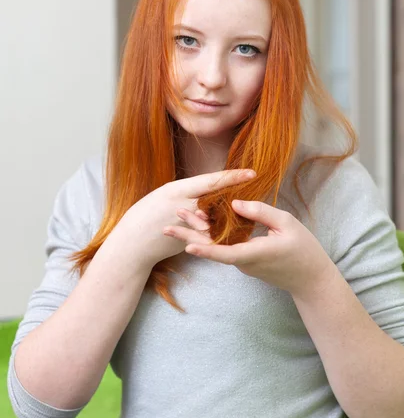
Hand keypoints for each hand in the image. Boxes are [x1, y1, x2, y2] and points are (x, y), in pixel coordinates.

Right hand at [117, 169, 255, 269]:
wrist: (132, 244)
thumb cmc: (146, 215)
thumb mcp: (164, 197)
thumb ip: (187, 193)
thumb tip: (209, 189)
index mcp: (177, 189)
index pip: (210, 181)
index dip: (232, 177)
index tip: (252, 173)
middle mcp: (183, 204)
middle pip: (217, 198)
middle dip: (237, 194)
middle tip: (257, 189)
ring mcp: (186, 224)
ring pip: (216, 217)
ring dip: (231, 214)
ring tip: (250, 210)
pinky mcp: (189, 239)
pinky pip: (210, 234)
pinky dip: (222, 231)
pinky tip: (236, 229)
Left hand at [163, 199, 335, 295]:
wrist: (310, 279)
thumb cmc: (303, 249)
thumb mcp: (286, 223)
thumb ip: (260, 212)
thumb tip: (234, 204)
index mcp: (254, 254)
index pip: (225, 254)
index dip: (206, 249)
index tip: (187, 245)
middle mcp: (243, 261)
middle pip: (213, 249)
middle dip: (189, 236)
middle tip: (167, 225)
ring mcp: (243, 263)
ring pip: (217, 247)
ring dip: (198, 233)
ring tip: (179, 217)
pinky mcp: (245, 261)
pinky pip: (226, 247)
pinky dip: (212, 235)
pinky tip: (202, 221)